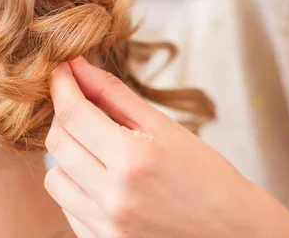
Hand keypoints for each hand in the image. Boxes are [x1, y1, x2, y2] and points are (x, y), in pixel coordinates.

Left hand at [44, 57, 288, 237]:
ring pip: (54, 176)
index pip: (73, 114)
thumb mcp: (164, 127)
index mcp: (133, 159)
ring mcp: (105, 226)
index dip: (60, 85)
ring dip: (67, 156)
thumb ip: (114, 94)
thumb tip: (77, 66)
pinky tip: (101, 179)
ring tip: (96, 150)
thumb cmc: (205, 175)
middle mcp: (114, 196)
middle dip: (63, 116)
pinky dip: (76, 186)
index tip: (60, 70)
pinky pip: (66, 206)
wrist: (233, 233)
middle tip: (82, 106)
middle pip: (57, 143)